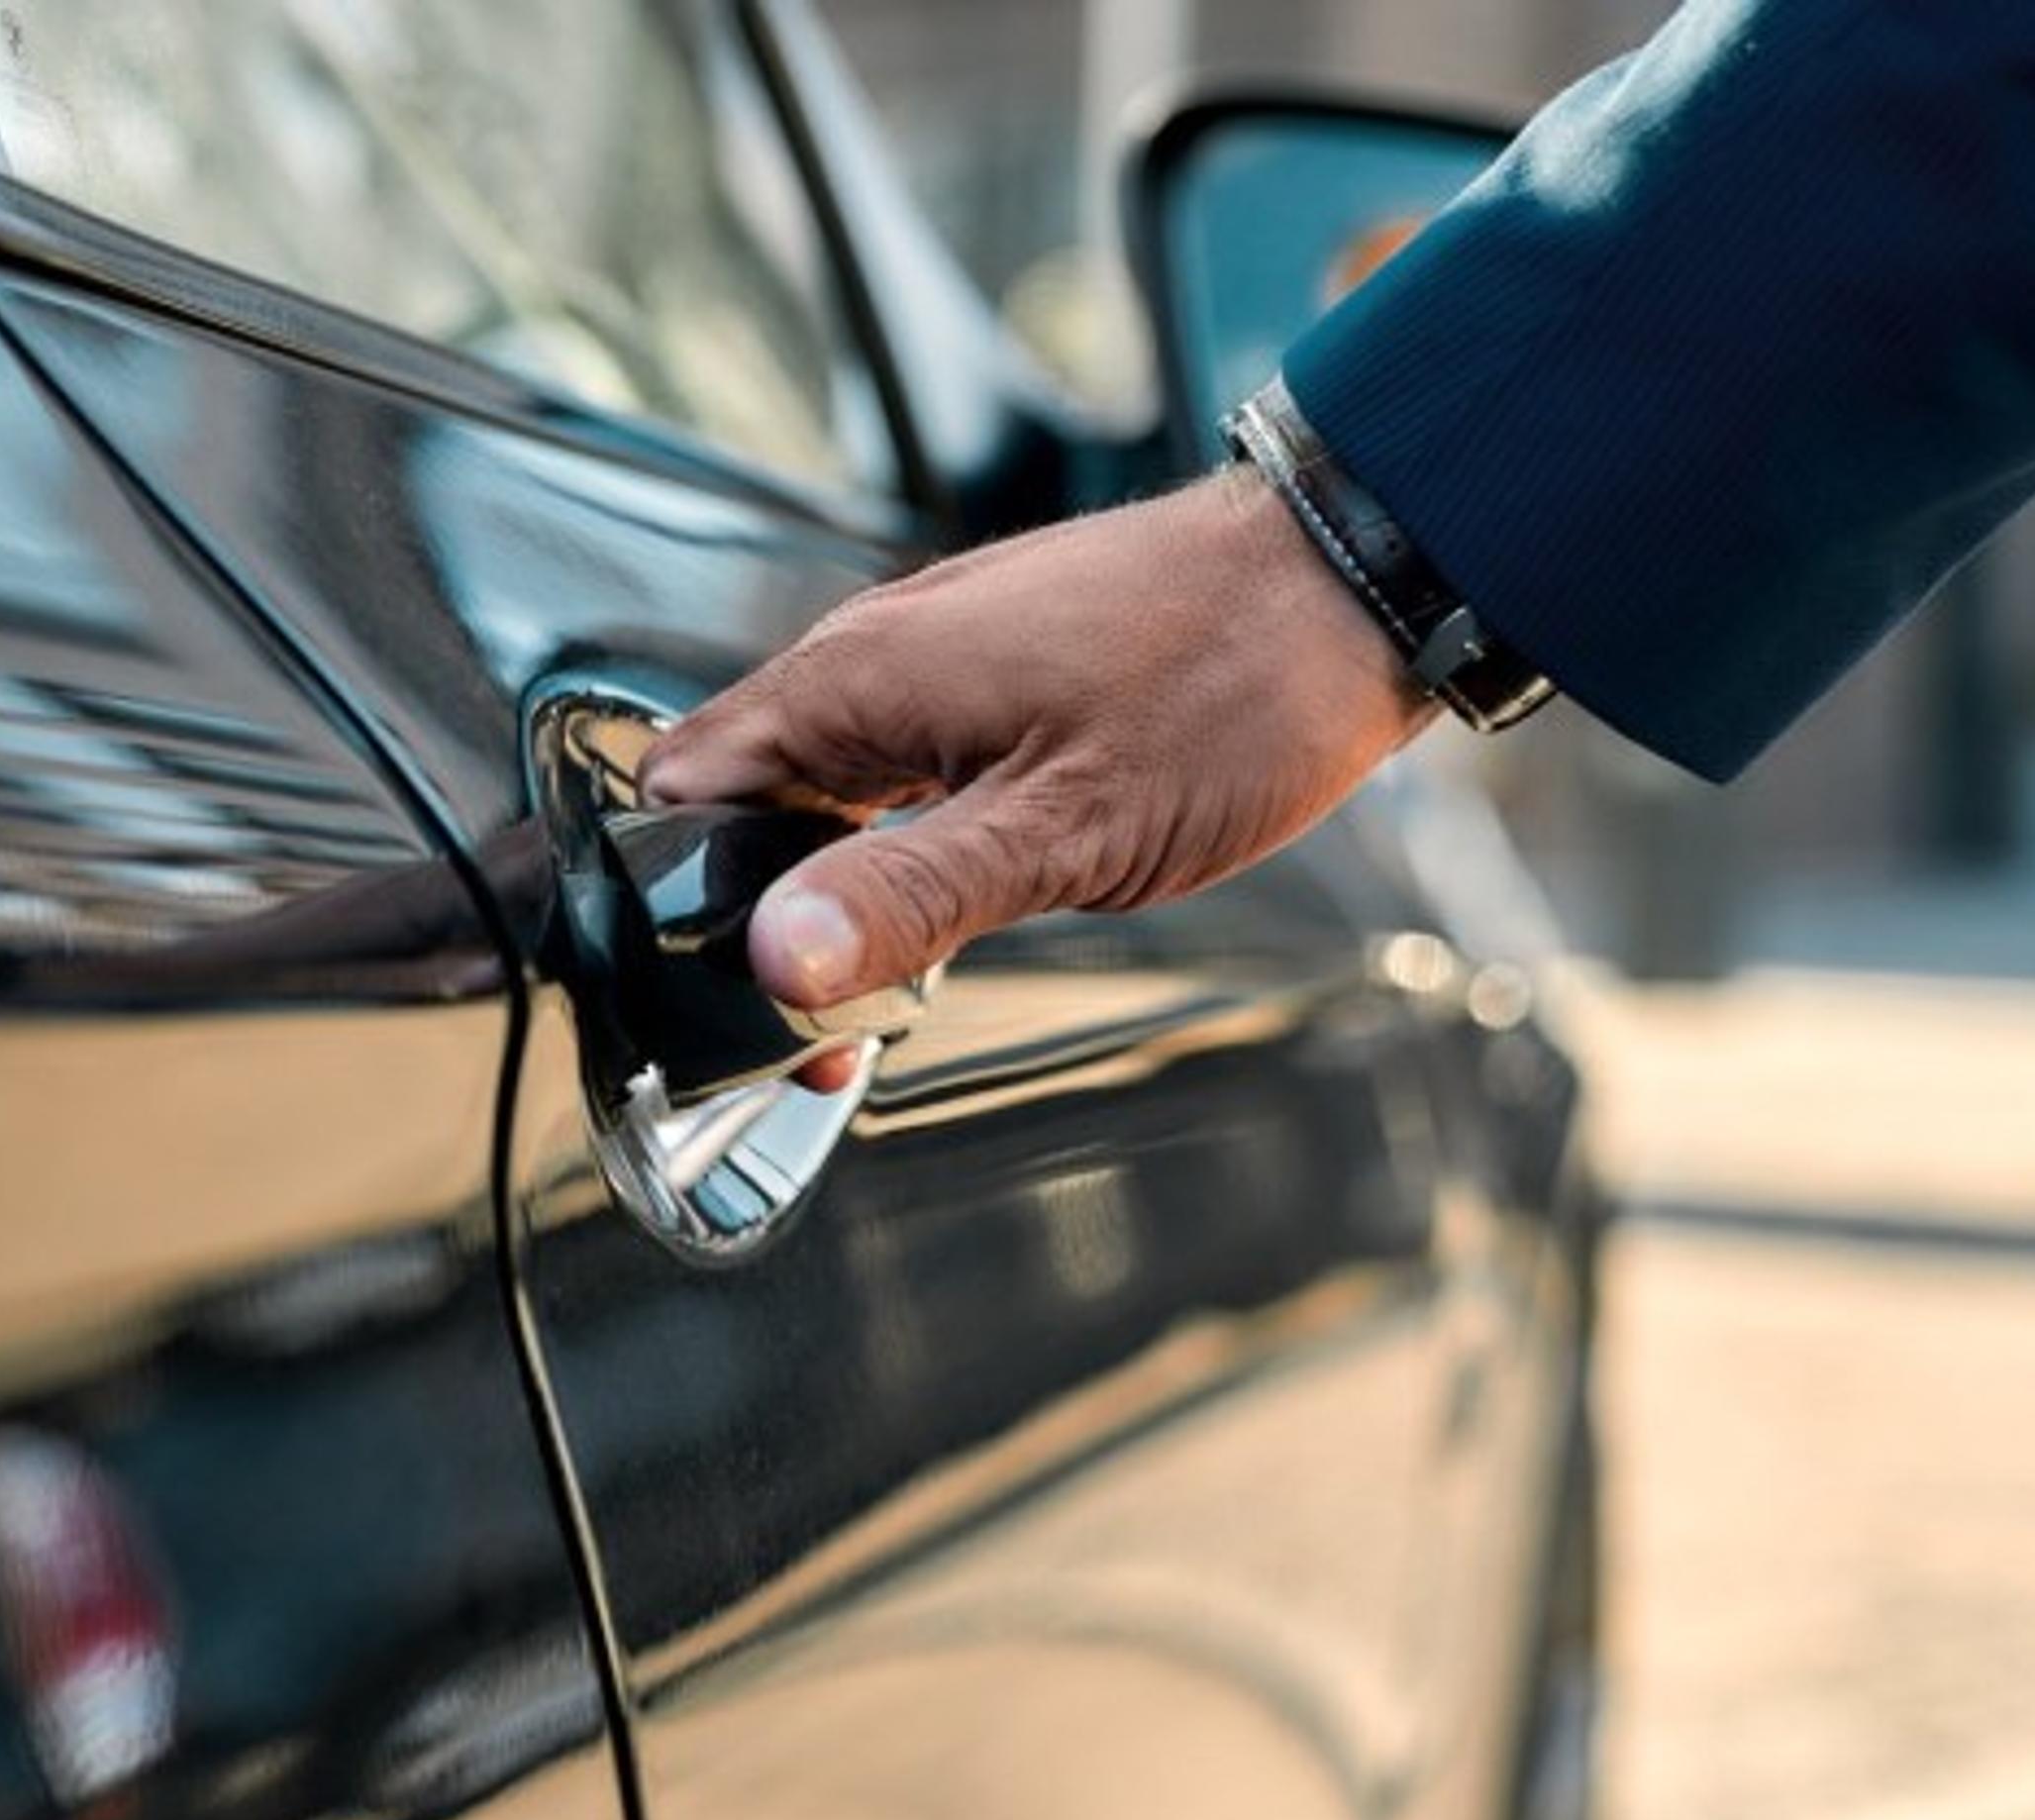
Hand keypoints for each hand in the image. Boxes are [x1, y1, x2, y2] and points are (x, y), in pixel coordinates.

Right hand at [640, 468, 1434, 1011]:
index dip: (687, 907)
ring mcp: (926, 654)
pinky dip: (893, 839)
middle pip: (740, 799)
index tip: (744, 1003)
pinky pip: (887, 762)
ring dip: (833, 882)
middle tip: (826, 1026)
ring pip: (816, 786)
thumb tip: (776, 963)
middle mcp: (870, 653)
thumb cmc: (1230, 684)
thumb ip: (906, 898)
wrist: (1354, 578)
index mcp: (854, 678)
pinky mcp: (984, 665)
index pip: (680, 792)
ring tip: (885, 978)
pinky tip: (948, 893)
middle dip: (761, 915)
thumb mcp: (1064, 829)